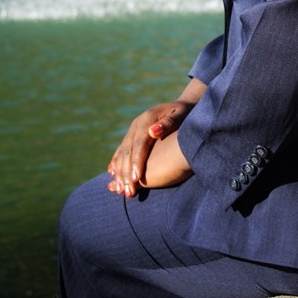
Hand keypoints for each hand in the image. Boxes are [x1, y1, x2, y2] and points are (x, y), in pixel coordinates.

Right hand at [107, 79, 206, 197]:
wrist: (182, 105)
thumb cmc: (184, 113)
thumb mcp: (180, 114)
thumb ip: (168, 123)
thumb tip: (153, 132)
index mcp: (147, 119)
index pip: (139, 143)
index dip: (137, 161)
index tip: (137, 179)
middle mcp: (136, 124)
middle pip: (127, 151)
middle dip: (126, 173)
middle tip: (128, 192)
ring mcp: (133, 130)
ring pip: (122, 153)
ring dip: (120, 172)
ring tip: (121, 190)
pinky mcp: (132, 135)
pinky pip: (121, 151)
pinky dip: (116, 163)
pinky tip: (113, 175)